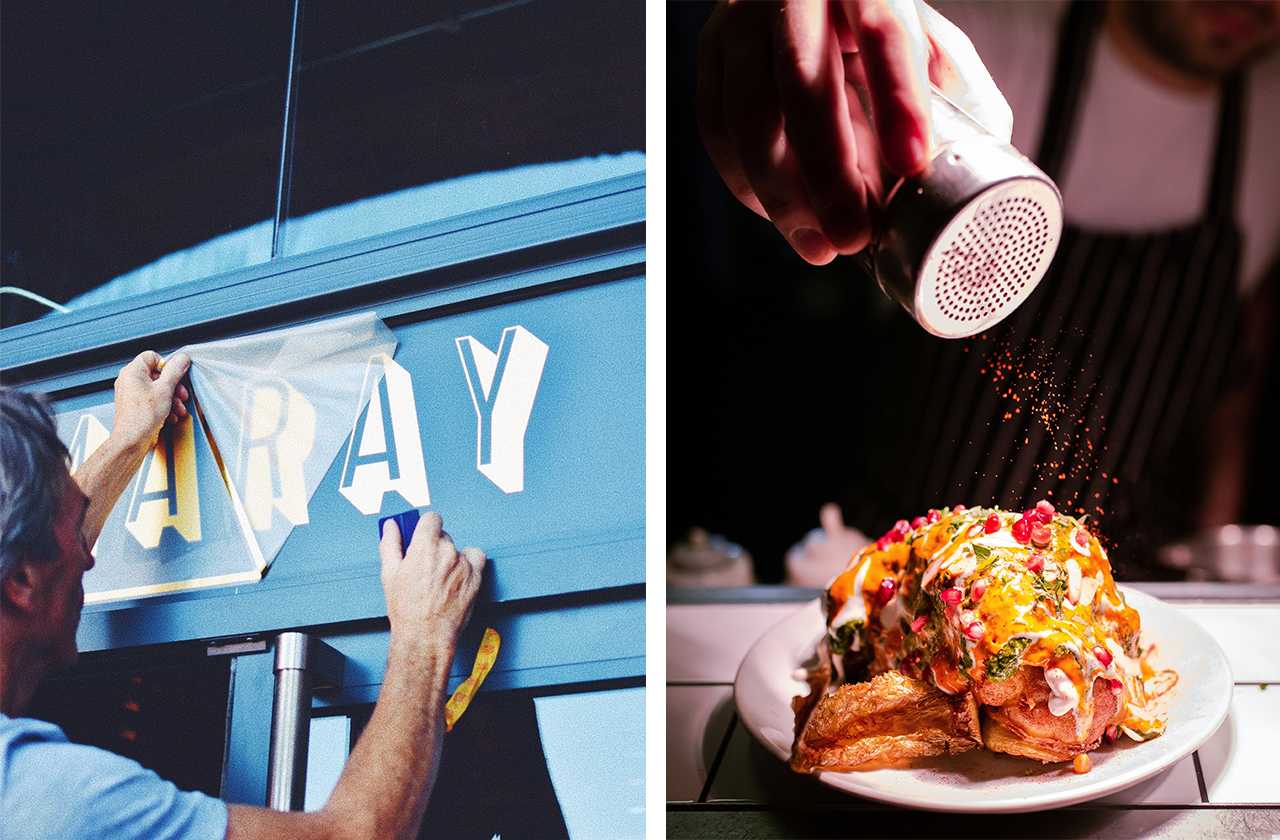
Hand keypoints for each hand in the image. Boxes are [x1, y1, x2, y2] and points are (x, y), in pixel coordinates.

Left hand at [111, 350, 190, 454]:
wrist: (132, 440)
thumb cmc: (141, 417)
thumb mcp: (165, 389)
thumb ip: (175, 371)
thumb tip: (182, 358)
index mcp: (132, 372)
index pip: (152, 356)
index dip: (167, 365)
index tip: (176, 376)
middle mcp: (129, 381)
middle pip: (157, 374)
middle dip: (173, 386)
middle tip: (181, 394)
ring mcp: (131, 393)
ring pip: (157, 388)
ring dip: (171, 398)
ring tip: (178, 408)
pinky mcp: (134, 405)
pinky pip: (152, 399)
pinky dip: (163, 406)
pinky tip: (170, 415)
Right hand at [378, 512, 485, 655]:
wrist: (426, 636)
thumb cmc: (406, 609)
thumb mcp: (390, 574)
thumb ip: (391, 544)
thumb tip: (392, 526)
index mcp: (424, 546)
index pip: (432, 519)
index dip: (426, 527)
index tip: (422, 536)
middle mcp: (447, 551)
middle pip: (444, 536)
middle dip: (435, 547)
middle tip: (426, 567)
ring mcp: (463, 564)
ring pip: (458, 550)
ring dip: (451, 558)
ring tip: (440, 580)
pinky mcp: (476, 577)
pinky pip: (476, 559)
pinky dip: (469, 564)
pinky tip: (458, 576)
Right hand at [697, 0, 1010, 264]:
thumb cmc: (874, 22)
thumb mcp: (928, 38)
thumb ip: (956, 89)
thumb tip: (985, 168)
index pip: (882, 32)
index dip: (898, 101)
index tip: (913, 164)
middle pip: (802, 84)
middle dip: (828, 173)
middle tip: (854, 235)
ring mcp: (742, 23)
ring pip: (746, 116)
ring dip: (782, 195)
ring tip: (820, 244)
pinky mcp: (711, 56)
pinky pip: (716, 130)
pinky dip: (745, 184)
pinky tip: (782, 215)